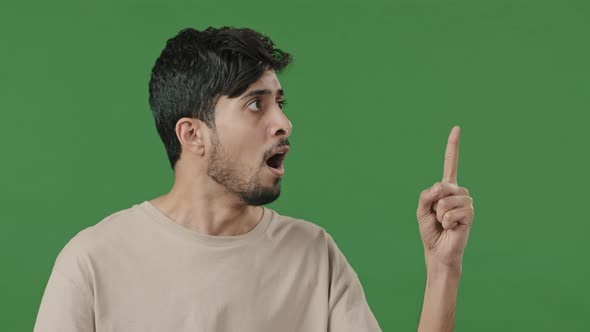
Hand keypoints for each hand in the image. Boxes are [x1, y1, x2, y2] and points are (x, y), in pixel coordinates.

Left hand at [416, 126, 474, 268]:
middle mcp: (458, 192)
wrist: (438, 251)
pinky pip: (454, 211)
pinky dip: (447, 221)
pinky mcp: (470, 214)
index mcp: (445, 188)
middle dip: (435, 202)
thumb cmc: (430, 231)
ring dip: (440, 214)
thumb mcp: (421, 209)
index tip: (457, 128)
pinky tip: (451, 227)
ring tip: (444, 223)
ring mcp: (466, 202)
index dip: (453, 146)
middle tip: (437, 216)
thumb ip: (426, 194)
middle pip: (444, 186)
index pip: (450, 164)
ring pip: (448, 200)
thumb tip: (441, 187)